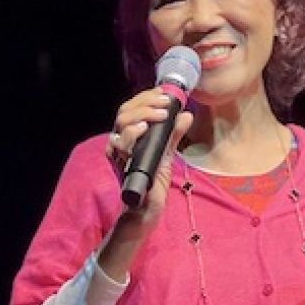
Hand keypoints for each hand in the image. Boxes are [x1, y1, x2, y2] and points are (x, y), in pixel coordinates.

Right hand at [105, 89, 193, 229]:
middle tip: (167, 104)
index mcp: (127, 137)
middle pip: (124, 112)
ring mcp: (118, 154)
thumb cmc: (152, 184)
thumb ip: (173, 135)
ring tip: (161, 114)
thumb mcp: (165, 154)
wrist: (146, 210)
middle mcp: (119, 143)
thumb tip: (186, 115)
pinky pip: (121, 146)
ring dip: (143, 114)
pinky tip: (144, 128)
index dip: (146, 97)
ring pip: (121, 124)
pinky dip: (132, 134)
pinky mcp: (122, 166)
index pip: (130, 109)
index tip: (164, 93)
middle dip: (146, 102)